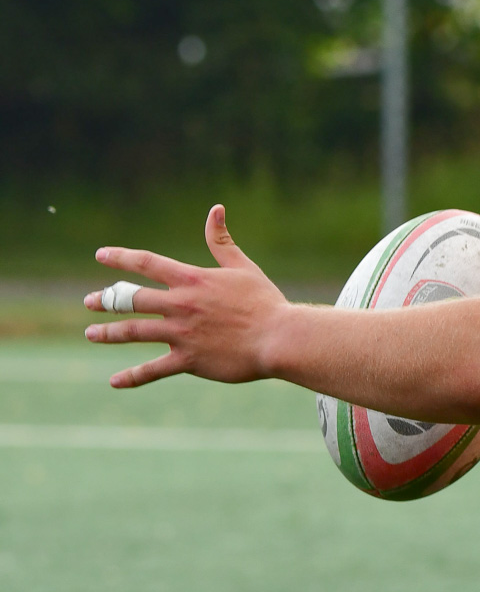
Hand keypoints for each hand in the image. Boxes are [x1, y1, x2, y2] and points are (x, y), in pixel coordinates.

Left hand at [83, 205, 290, 388]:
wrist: (279, 338)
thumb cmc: (265, 302)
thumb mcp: (242, 267)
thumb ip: (222, 241)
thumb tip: (215, 209)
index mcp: (192, 280)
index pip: (147, 263)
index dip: (121, 258)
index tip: (101, 256)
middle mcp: (180, 305)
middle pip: (132, 299)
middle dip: (106, 299)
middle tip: (88, 301)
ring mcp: (181, 334)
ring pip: (134, 332)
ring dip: (108, 332)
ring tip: (91, 334)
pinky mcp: (188, 360)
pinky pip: (153, 370)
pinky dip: (132, 377)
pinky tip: (114, 381)